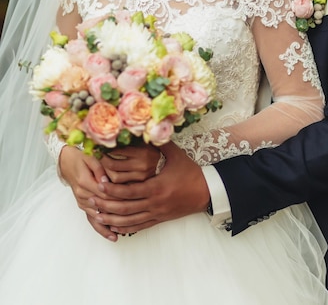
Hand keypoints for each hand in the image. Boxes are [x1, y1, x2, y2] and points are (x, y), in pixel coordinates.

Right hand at [60, 143, 160, 240]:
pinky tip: (112, 236)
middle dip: (118, 211)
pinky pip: (92, 220)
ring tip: (124, 232)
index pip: (105, 193)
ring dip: (110, 224)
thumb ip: (99, 169)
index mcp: (84, 182)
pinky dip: (102, 229)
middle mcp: (82, 194)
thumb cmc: (82, 157)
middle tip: (135, 216)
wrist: (67, 162)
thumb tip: (106, 181)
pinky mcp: (83, 205)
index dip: (118, 197)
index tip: (132, 200)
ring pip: (97, 217)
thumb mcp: (91, 158)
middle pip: (103, 206)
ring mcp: (82, 202)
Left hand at [91, 142, 209, 233]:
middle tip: (91, 200)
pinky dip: (125, 228)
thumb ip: (161, 143)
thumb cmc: (190, 172)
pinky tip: (114, 227)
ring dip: (112, 219)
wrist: (206, 192)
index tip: (99, 183)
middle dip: (106, 205)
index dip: (112, 189)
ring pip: (130, 220)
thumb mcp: (176, 155)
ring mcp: (156, 213)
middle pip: (125, 208)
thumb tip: (150, 128)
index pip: (129, 191)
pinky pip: (139, 226)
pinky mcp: (159, 219)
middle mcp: (154, 203)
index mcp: (156, 187)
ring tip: (97, 215)